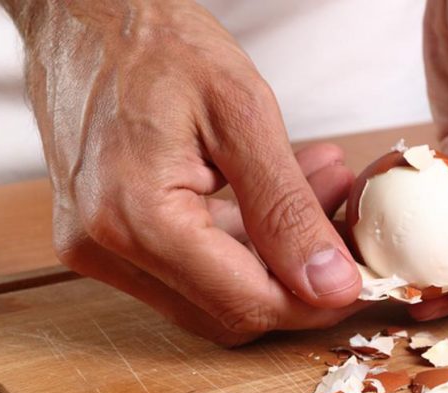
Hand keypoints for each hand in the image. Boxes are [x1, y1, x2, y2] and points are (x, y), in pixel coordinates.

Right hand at [4, 0, 362, 344]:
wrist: (88, 15)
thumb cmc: (157, 43)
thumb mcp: (242, 114)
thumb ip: (286, 208)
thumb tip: (330, 283)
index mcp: (136, 217)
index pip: (246, 302)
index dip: (314, 301)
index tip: (359, 277)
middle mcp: (105, 246)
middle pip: (229, 308)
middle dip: (298, 275)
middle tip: (343, 222)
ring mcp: (98, 245)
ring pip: (213, 290)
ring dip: (274, 253)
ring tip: (321, 186)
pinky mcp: (105, 236)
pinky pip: (187, 265)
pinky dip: (241, 240)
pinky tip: (274, 192)